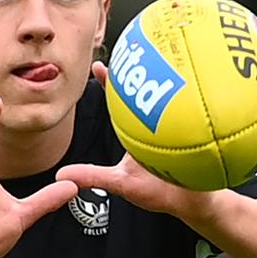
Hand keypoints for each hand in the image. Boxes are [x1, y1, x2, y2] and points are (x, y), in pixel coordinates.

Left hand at [58, 61, 221, 223]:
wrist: (194, 204)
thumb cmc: (159, 194)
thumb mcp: (120, 184)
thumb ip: (92, 176)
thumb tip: (61, 174)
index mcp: (134, 133)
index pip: (120, 103)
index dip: (109, 84)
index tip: (98, 66)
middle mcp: (153, 126)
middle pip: (145, 94)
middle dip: (136, 72)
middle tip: (130, 53)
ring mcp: (175, 128)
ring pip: (168, 101)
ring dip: (164, 84)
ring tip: (158, 64)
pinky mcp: (195, 133)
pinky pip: (192, 116)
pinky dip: (190, 104)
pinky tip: (189, 91)